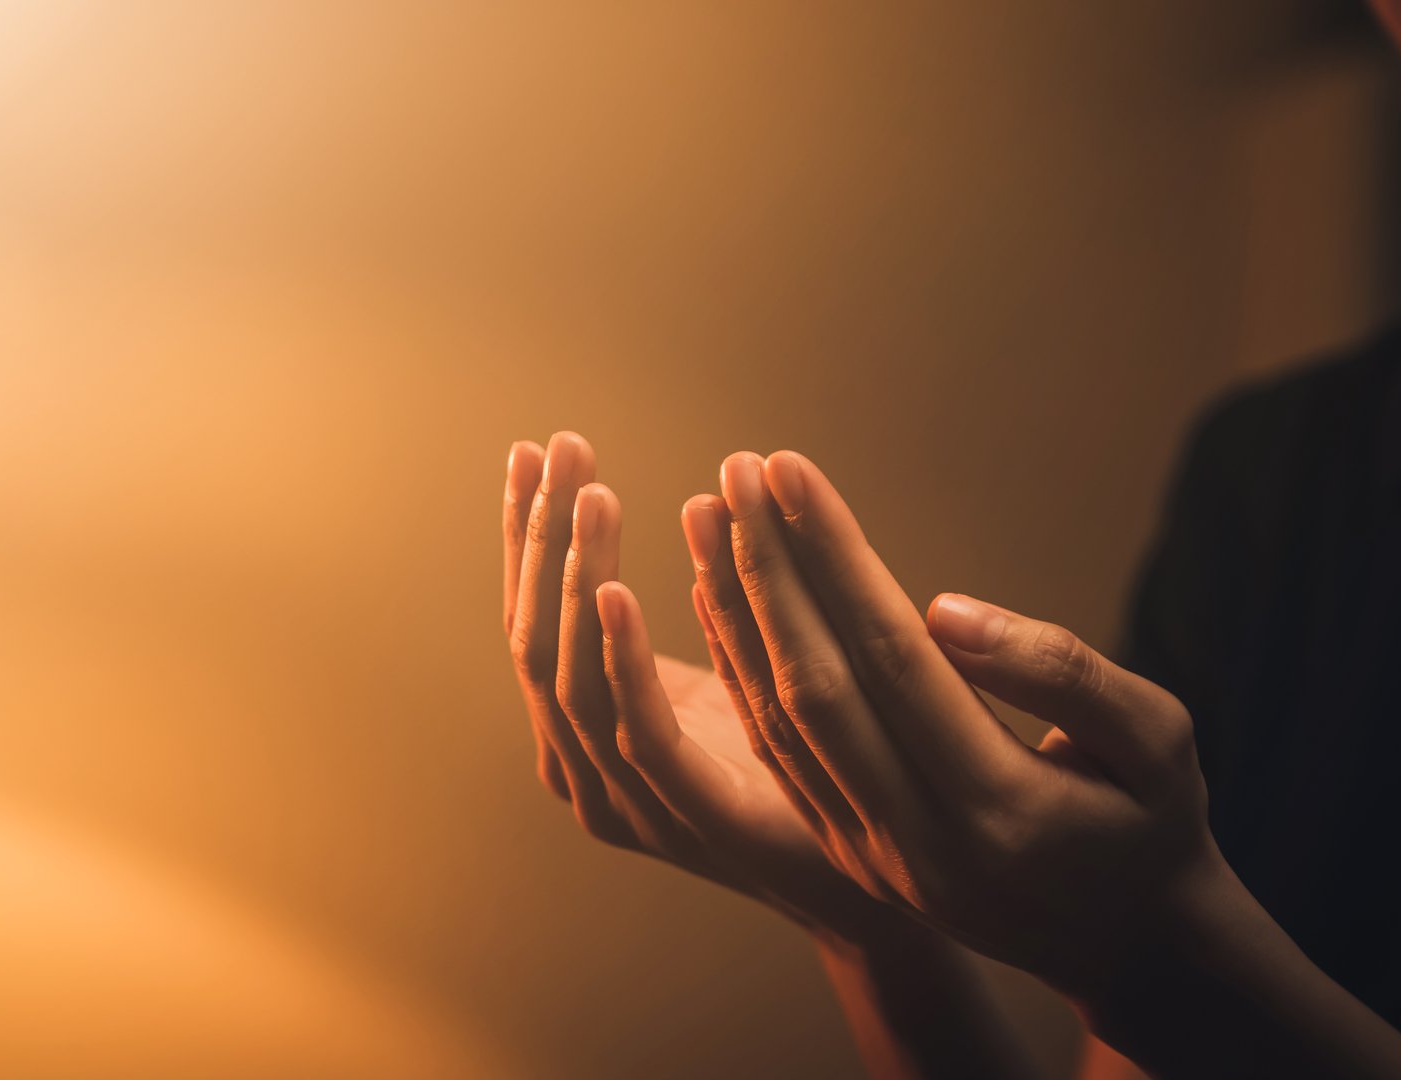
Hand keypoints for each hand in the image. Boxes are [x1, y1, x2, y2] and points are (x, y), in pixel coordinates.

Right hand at [501, 432, 900, 935]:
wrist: (871, 882)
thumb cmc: (806, 769)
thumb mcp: (742, 678)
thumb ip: (712, 620)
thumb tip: (706, 513)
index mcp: (587, 734)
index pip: (534, 620)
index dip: (529, 537)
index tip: (534, 450)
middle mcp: (585, 771)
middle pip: (534, 641)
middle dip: (539, 541)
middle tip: (556, 449)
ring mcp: (628, 803)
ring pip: (569, 679)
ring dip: (575, 580)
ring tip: (588, 494)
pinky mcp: (688, 819)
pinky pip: (635, 733)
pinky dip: (618, 659)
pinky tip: (614, 588)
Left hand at [692, 448, 1220, 999]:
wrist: (1129, 945)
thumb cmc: (1152, 822)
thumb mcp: (1159, 742)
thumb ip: (1064, 673)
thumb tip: (944, 612)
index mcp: (1001, 806)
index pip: (892, 656)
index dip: (834, 558)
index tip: (790, 471)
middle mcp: (917, 840)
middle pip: (815, 683)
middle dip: (767, 568)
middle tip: (736, 470)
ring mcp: (870, 855)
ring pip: (777, 719)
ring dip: (735, 610)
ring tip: (707, 513)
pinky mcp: (845, 854)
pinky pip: (773, 751)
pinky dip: (739, 669)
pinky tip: (718, 597)